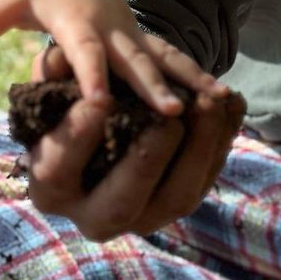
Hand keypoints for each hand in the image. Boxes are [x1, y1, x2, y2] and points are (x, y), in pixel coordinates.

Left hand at [0, 0, 226, 113]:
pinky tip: (224, 101)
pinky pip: (176, 60)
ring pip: (167, 58)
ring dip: (192, 80)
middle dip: (155, 86)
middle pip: (136, 60)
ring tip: (218, 101)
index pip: (84, 52)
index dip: (92, 76)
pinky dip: (199, 78)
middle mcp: (113, 29)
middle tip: (175, 113)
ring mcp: (134, 34)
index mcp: (77, 22)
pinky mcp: (147, 41)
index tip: (102, 102)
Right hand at [24, 40, 245, 240]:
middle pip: (121, 204)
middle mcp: (93, 216)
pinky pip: (208, 178)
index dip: (78, 136)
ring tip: (209, 102)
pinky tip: (230, 103)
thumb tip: (57, 62)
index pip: (57, 170)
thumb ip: (52, 77)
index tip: (99, 99)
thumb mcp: (53, 94)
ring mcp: (143, 217)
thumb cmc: (69, 108)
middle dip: (149, 159)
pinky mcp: (180, 203)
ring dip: (199, 149)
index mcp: (50, 189)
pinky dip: (222, 139)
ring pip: (177, 198)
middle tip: (169, 115)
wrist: (104, 138)